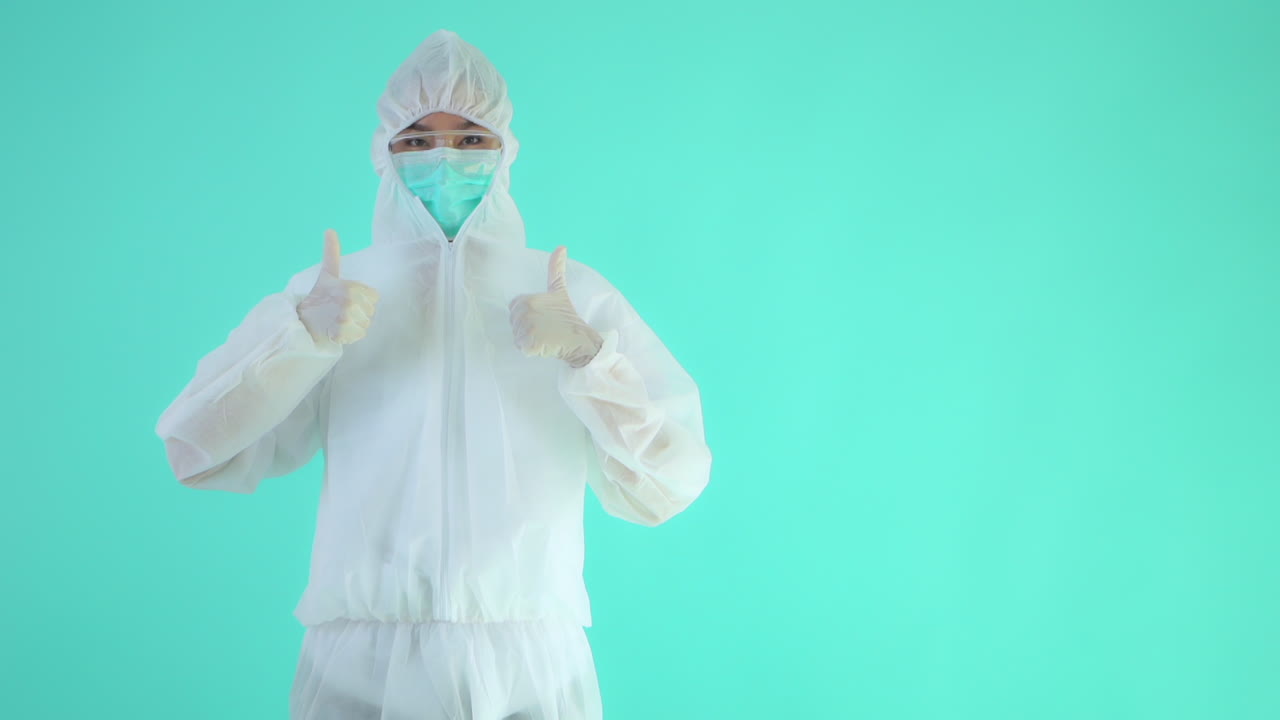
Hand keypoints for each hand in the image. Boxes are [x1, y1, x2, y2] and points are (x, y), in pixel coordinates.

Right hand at [297, 229, 379, 344]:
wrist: (302, 319)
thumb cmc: (319, 296)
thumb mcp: (327, 274)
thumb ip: (332, 253)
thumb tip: (330, 230)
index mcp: (351, 287)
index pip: (374, 297)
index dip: (363, 300)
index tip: (347, 299)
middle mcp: (350, 301)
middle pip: (371, 311)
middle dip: (360, 313)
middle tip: (341, 311)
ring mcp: (346, 318)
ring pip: (366, 324)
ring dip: (356, 325)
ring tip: (339, 320)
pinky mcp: (342, 333)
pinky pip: (359, 335)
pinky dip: (351, 335)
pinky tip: (339, 330)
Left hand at [508, 246, 602, 367]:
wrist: (582, 339)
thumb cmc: (569, 317)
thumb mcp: (559, 291)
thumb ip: (556, 270)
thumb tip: (561, 247)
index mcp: (527, 299)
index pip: (514, 310)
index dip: (527, 316)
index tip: (543, 318)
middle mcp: (525, 312)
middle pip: (514, 325)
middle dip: (527, 330)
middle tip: (546, 330)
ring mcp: (527, 328)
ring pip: (517, 338)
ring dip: (529, 341)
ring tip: (546, 337)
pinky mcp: (530, 344)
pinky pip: (522, 349)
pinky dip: (532, 351)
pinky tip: (544, 346)